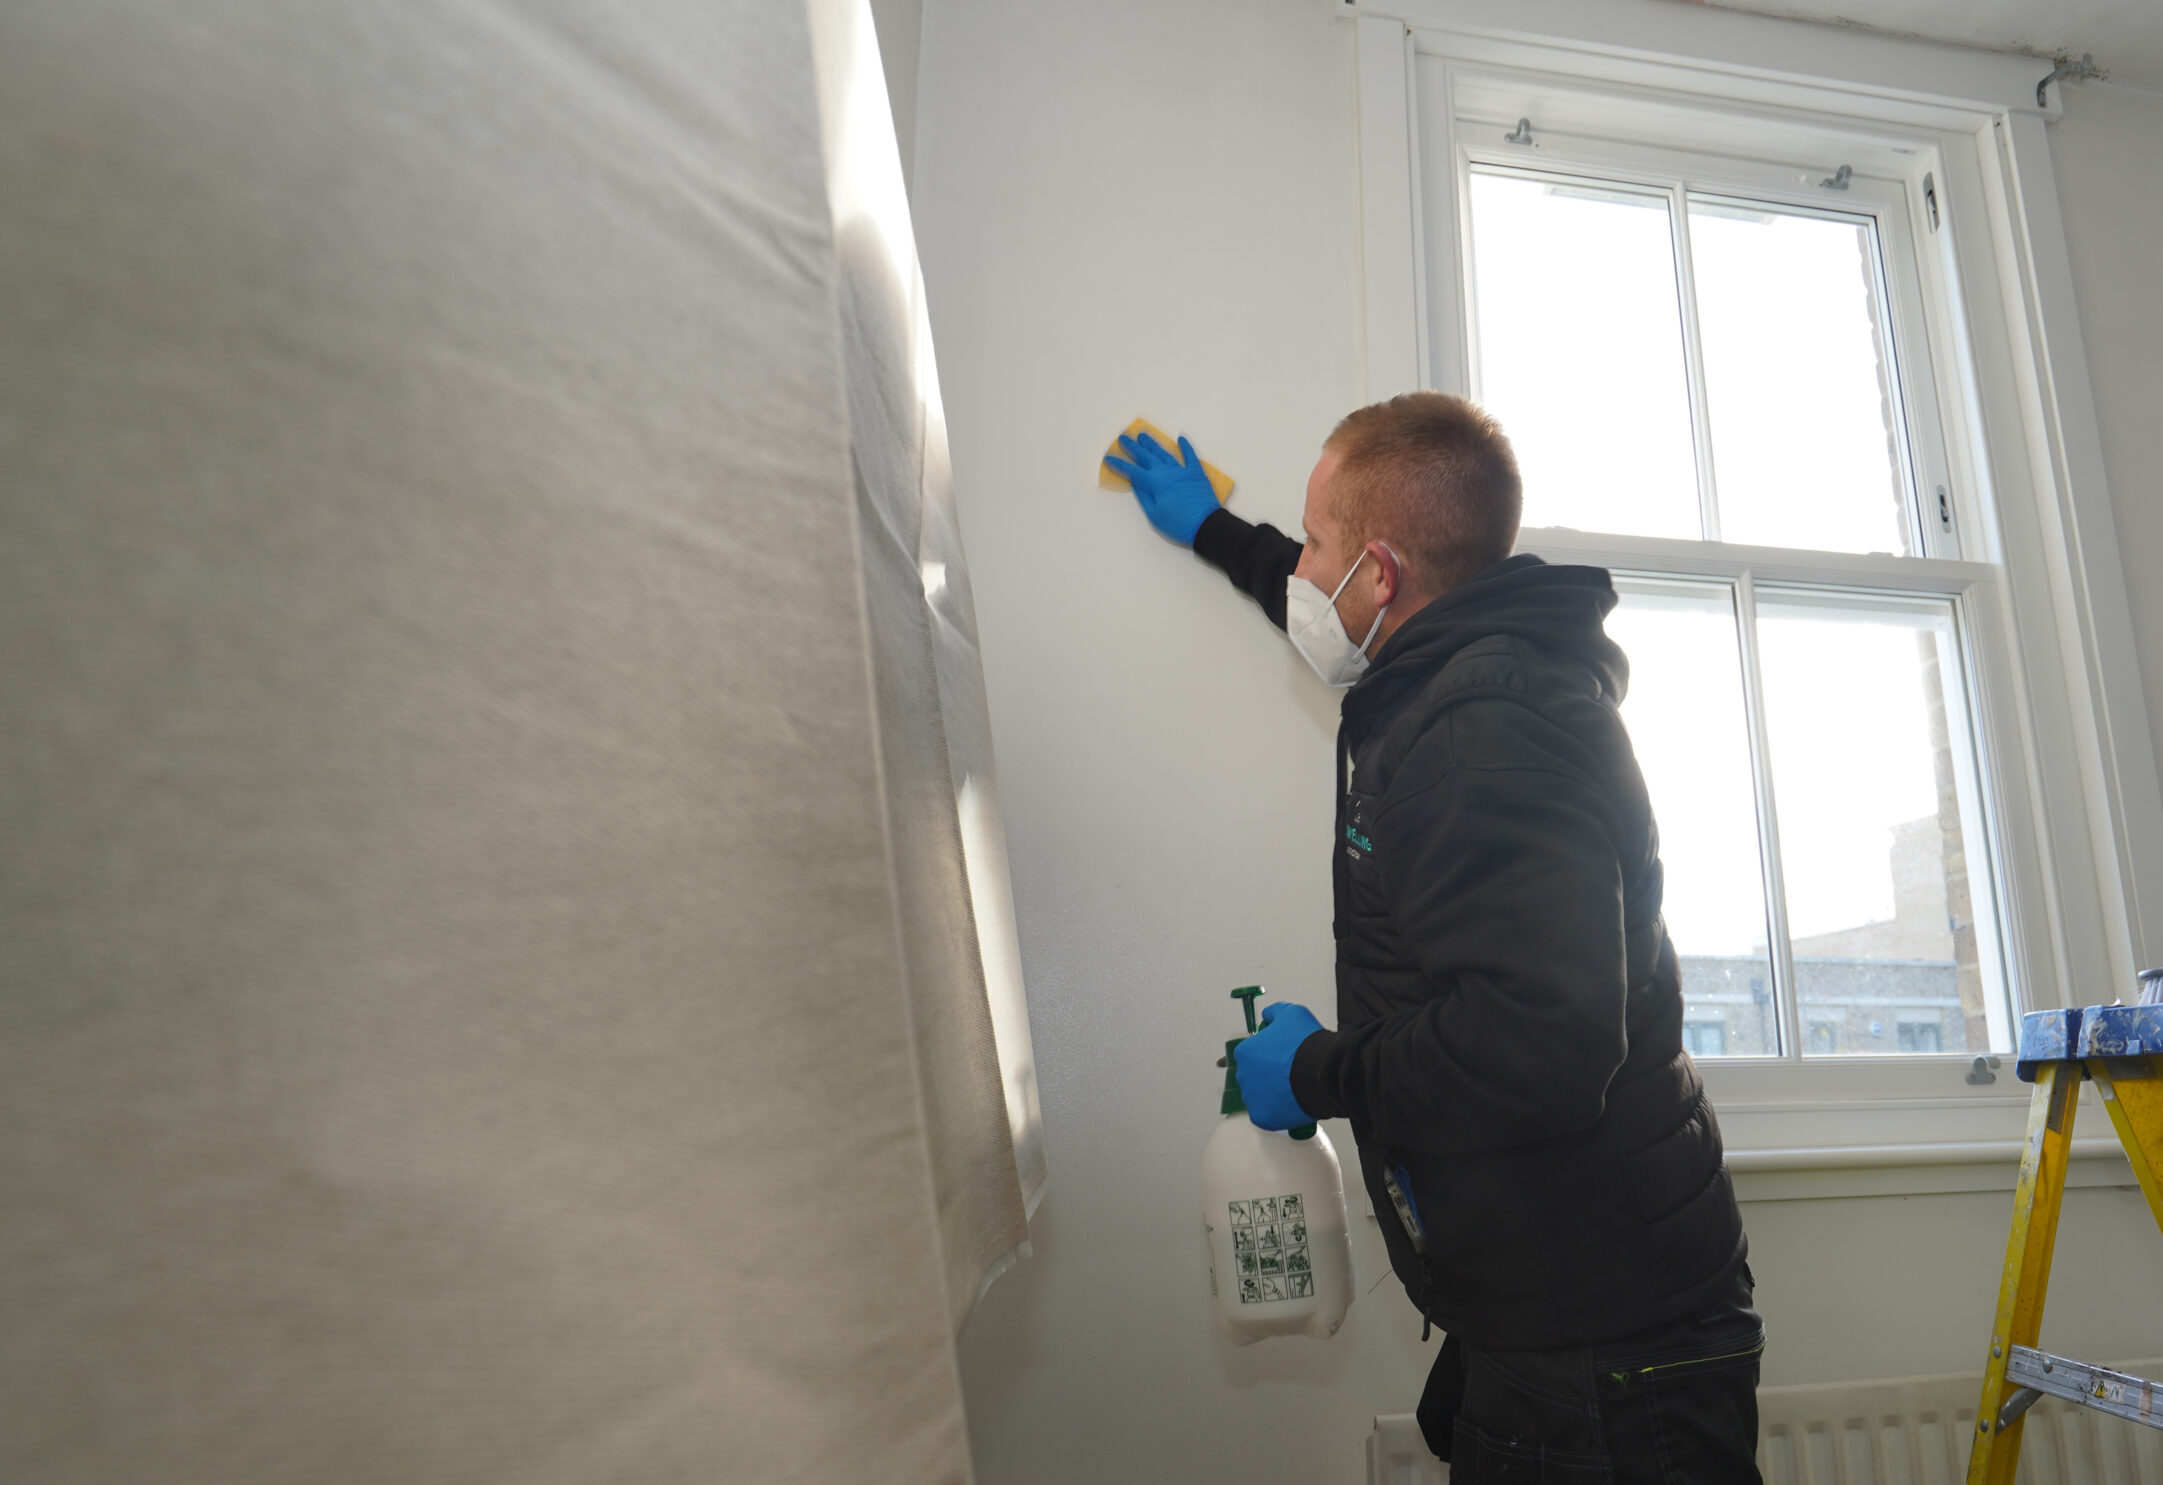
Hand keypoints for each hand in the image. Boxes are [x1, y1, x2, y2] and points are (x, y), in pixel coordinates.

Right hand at [1102, 431, 1218, 545]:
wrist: (1206, 525)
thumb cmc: (1178, 524)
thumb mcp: (1154, 514)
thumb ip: (1143, 496)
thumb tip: (1134, 482)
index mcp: (1154, 483)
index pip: (1132, 471)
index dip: (1119, 465)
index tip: (1109, 458)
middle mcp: (1167, 472)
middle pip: (1146, 457)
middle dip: (1133, 447)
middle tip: (1124, 438)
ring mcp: (1182, 470)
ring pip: (1164, 453)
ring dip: (1153, 443)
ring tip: (1143, 435)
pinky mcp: (1196, 472)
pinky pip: (1190, 456)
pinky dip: (1186, 446)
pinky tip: (1181, 438)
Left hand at [1234, 1002, 1323, 1130]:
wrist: (1322, 1070)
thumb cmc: (1306, 1043)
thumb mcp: (1292, 1013)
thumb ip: (1275, 1013)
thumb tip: (1267, 1017)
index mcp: (1245, 1052)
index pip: (1251, 1054)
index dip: (1267, 1055)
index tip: (1281, 1058)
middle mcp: (1243, 1075)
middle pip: (1254, 1076)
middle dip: (1269, 1075)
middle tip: (1290, 1073)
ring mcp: (1252, 1098)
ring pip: (1261, 1097)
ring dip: (1273, 1094)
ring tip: (1294, 1089)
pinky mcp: (1263, 1117)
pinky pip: (1268, 1115)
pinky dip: (1278, 1112)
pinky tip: (1291, 1104)